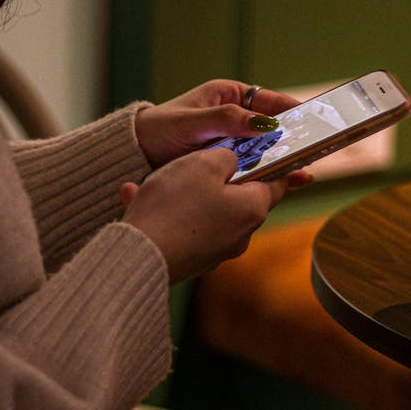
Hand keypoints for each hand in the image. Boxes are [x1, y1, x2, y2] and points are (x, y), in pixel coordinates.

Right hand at [119, 146, 291, 283]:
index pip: (276, 184)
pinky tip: (134, 195)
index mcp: (253, 209)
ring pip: (205, 210)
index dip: (270, 163)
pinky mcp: (191, 260)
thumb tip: (232, 161)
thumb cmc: (176, 205)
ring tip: (153, 179)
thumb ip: (227, 156)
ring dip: (182, 192)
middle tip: (196, 160)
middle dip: (218, 176)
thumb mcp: (204, 163)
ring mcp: (216, 250)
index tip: (259, 149)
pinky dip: (166, 211)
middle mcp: (241, 234)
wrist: (139, 255)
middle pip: (238, 196)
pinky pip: (183, 226)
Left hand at [135, 79, 300, 168]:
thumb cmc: (158, 130)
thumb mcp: (191, 122)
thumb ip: (226, 120)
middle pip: (273, 128)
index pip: (268, 100)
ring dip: (285, 160)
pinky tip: (289, 182)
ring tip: (304, 171)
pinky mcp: (228, 164)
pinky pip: (256, 168)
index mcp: (229, 97)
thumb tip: (263, 122)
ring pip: (267, 150)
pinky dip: (271, 175)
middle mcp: (236, 119)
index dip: (291, 109)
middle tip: (315, 147)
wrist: (134, 156)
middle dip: (293, 138)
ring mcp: (234, 143)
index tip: (311, 117)